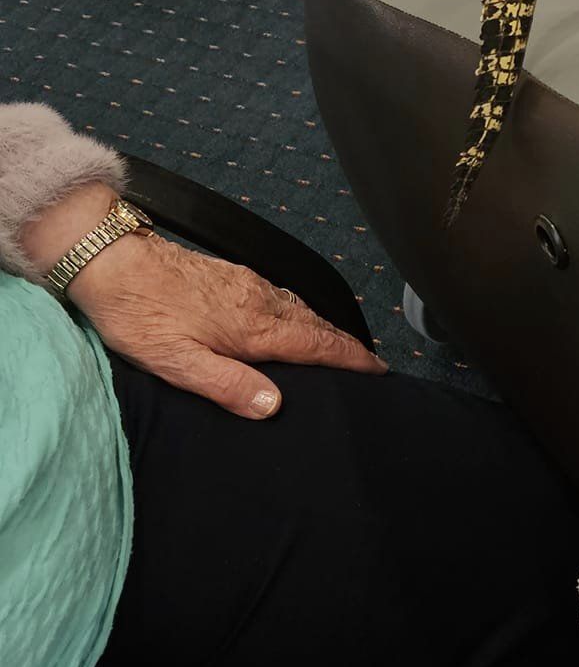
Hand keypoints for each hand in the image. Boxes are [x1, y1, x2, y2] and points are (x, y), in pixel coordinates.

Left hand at [21, 182, 385, 417]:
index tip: (378, 371)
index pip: (318, 345)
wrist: (113, 261)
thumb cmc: (139, 314)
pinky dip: (302, 313)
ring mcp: (248, 285)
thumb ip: (228, 385)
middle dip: (346, 346)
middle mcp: (260, 301)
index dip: (351, 359)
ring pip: (301, 309)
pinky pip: (283, 297)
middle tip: (369, 366)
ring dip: (325, 329)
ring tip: (339, 348)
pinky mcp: (234, 276)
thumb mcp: (177, 363)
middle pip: (317, 325)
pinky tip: (293, 319)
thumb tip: (275, 405)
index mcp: (253, 327)